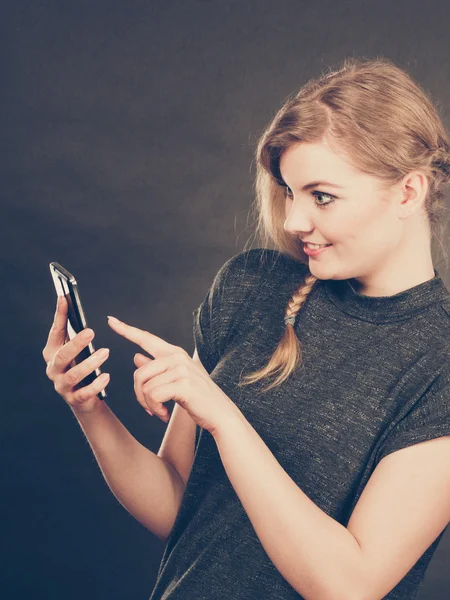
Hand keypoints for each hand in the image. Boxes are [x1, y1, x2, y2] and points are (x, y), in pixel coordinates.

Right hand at [42, 296, 110, 413]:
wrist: (84, 399)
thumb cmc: (81, 368)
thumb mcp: (78, 351)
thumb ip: (76, 334)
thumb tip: (78, 308)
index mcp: (52, 353)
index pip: (55, 332)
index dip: (59, 315)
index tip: (64, 298)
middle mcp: (53, 369)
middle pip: (63, 356)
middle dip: (76, 343)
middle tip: (91, 331)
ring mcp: (62, 385)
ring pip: (74, 375)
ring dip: (90, 363)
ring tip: (105, 353)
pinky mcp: (74, 399)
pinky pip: (84, 393)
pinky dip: (96, 385)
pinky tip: (106, 376)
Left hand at [107, 315, 241, 434]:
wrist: (220, 414)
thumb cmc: (198, 399)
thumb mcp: (175, 381)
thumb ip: (156, 369)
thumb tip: (136, 357)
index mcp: (174, 353)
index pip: (146, 338)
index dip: (126, 330)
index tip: (110, 320)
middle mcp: (177, 357)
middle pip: (139, 373)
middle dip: (139, 396)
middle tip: (150, 409)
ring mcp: (181, 369)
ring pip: (145, 387)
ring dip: (149, 405)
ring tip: (160, 412)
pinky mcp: (183, 384)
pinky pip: (153, 396)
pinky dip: (155, 409)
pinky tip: (164, 415)